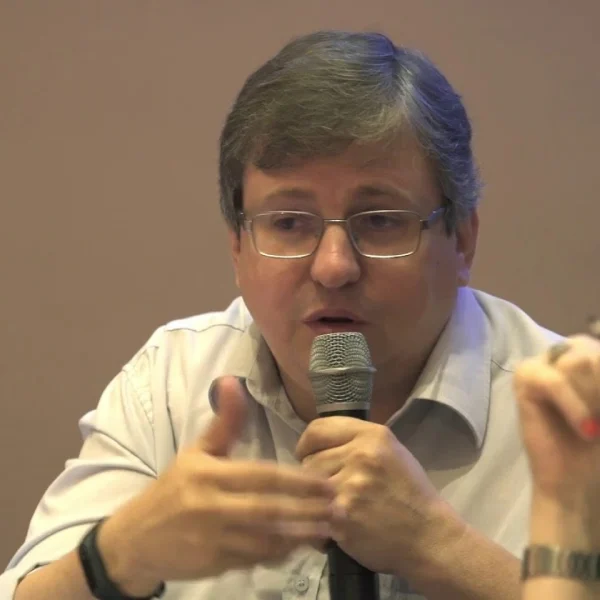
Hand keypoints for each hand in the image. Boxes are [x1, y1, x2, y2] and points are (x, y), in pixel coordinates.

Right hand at [98, 377, 336, 595]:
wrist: (135, 539)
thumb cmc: (172, 489)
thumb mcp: (195, 452)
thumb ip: (223, 422)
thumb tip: (232, 382)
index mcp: (210, 475)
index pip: (262, 476)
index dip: (297, 479)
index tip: (326, 480)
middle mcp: (213, 507)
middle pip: (269, 509)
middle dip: (307, 510)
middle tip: (340, 506)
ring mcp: (214, 539)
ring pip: (265, 539)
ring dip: (300, 536)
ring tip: (330, 529)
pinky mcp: (214, 565)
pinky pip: (254, 559)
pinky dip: (279, 554)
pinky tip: (301, 547)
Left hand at [296, 417, 449, 575]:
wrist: (429, 536)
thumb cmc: (410, 493)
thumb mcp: (392, 451)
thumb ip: (357, 441)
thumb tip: (320, 442)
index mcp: (373, 436)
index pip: (318, 430)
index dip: (307, 444)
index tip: (308, 455)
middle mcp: (360, 456)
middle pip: (310, 459)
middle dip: (314, 475)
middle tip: (329, 489)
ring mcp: (349, 486)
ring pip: (309, 486)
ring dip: (315, 498)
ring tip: (334, 507)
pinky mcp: (341, 516)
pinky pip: (314, 514)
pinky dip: (321, 523)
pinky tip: (337, 527)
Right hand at [514, 334, 599, 504]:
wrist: (574, 479)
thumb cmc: (597, 442)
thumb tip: (593, 363)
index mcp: (580, 354)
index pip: (597, 347)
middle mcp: (556, 354)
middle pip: (590, 351)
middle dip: (599, 388)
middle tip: (599, 418)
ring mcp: (537, 365)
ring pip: (576, 362)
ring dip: (591, 398)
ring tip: (589, 423)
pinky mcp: (523, 381)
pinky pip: (555, 381)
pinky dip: (574, 405)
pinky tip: (584, 429)